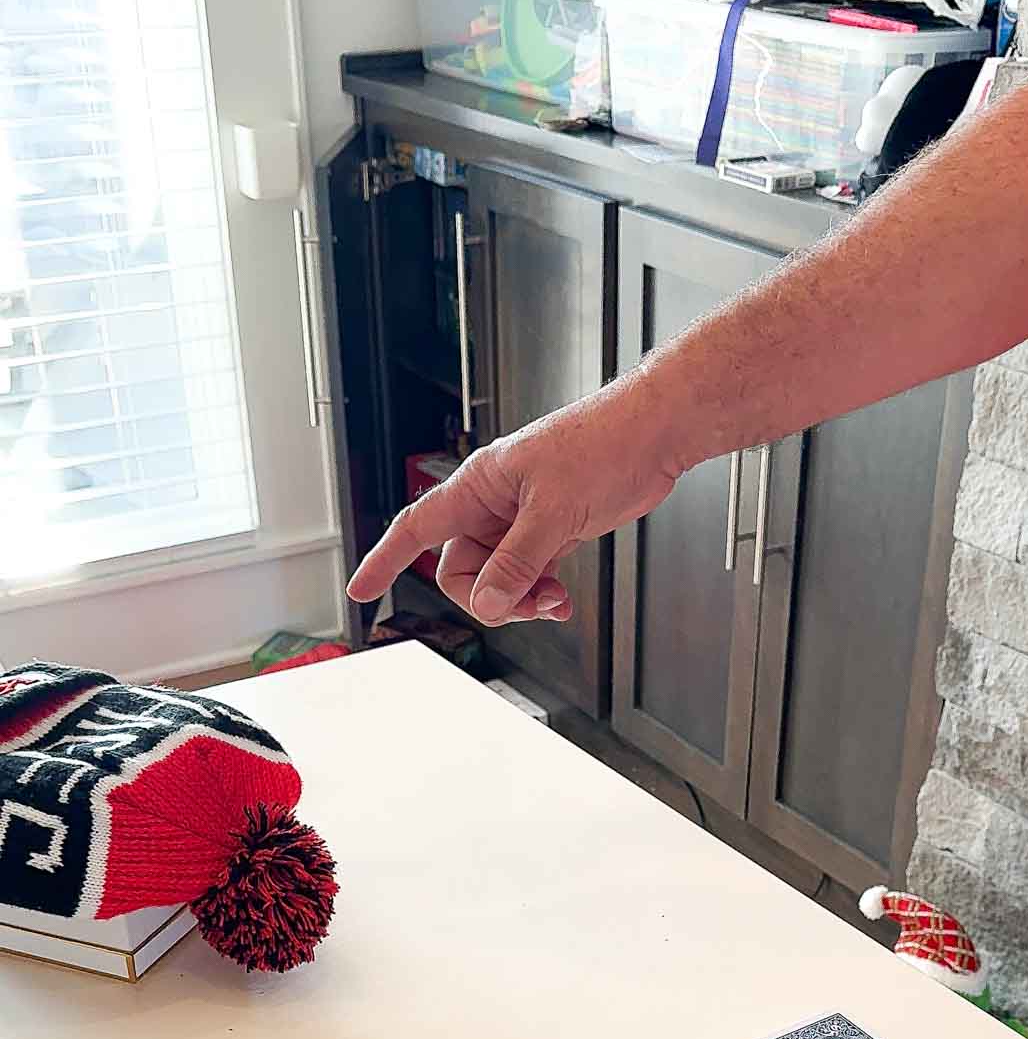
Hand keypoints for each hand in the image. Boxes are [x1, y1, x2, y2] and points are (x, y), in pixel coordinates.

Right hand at [346, 382, 680, 625]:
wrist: (654, 434)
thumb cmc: (604, 445)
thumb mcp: (553, 513)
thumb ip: (517, 563)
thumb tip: (487, 603)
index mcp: (478, 485)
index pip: (415, 528)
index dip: (385, 560)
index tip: (362, 590)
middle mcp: (493, 502)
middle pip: (461, 570)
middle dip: (489, 596)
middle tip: (526, 602)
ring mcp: (520, 519)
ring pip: (497, 578)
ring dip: (520, 599)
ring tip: (554, 599)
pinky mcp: (550, 530)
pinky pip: (526, 575)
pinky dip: (538, 594)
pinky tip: (559, 599)